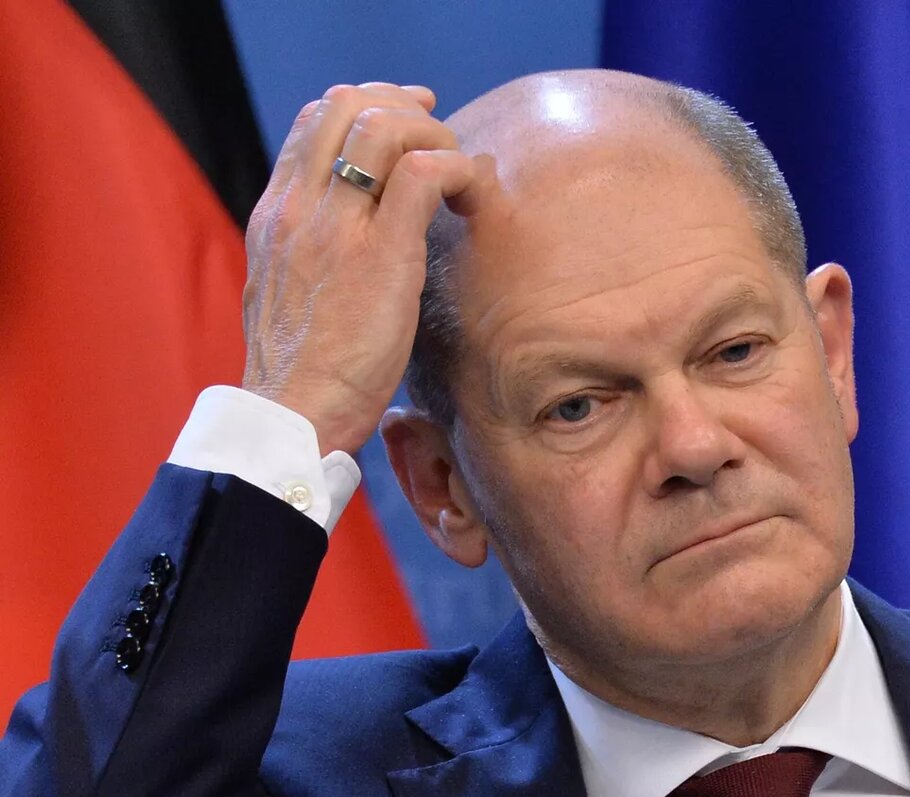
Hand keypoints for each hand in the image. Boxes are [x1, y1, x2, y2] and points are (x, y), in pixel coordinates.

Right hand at [241, 82, 479, 454]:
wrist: (291, 417)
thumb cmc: (301, 371)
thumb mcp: (289, 293)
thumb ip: (312, 250)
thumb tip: (353, 231)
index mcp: (276, 214)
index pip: (316, 120)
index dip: (371, 105)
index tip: (412, 125)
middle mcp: (299, 208)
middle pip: (348, 104)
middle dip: (405, 109)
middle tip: (441, 144)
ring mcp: (336, 228)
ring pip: (385, 126)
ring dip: (435, 137)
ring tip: (458, 176)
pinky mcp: (380, 256)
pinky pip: (424, 174)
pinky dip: (458, 170)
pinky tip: (471, 197)